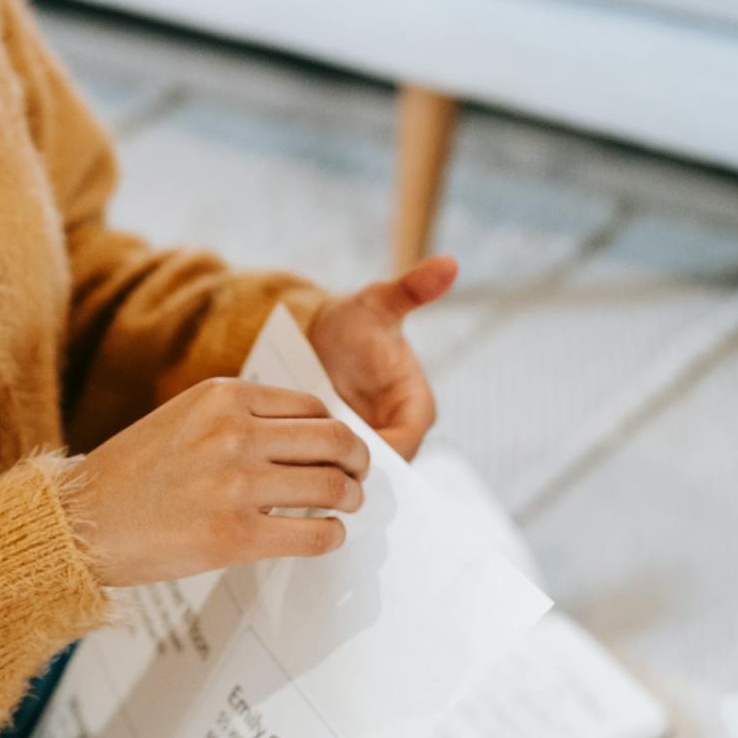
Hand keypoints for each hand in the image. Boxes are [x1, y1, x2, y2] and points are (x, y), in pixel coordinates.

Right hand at [63, 378, 372, 586]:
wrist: (82, 521)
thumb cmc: (132, 474)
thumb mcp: (185, 417)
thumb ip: (240, 417)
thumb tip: (306, 436)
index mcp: (223, 395)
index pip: (312, 406)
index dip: (337, 429)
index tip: (338, 448)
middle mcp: (235, 433)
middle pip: (334, 440)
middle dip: (357, 461)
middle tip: (358, 477)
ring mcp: (237, 485)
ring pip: (332, 485)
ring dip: (350, 498)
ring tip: (346, 506)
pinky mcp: (237, 536)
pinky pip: (314, 533)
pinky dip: (331, 535)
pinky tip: (325, 535)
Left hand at [305, 254, 456, 460]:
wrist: (321, 335)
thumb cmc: (355, 319)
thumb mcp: (377, 304)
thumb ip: (411, 289)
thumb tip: (449, 262)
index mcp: (417, 407)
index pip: (403, 446)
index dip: (373, 451)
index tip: (336, 443)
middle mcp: (399, 433)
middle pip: (380, 469)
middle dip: (347, 466)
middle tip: (307, 456)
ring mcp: (371, 447)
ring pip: (355, 476)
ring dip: (329, 472)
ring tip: (293, 460)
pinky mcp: (345, 455)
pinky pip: (335, 474)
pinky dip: (316, 472)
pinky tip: (289, 467)